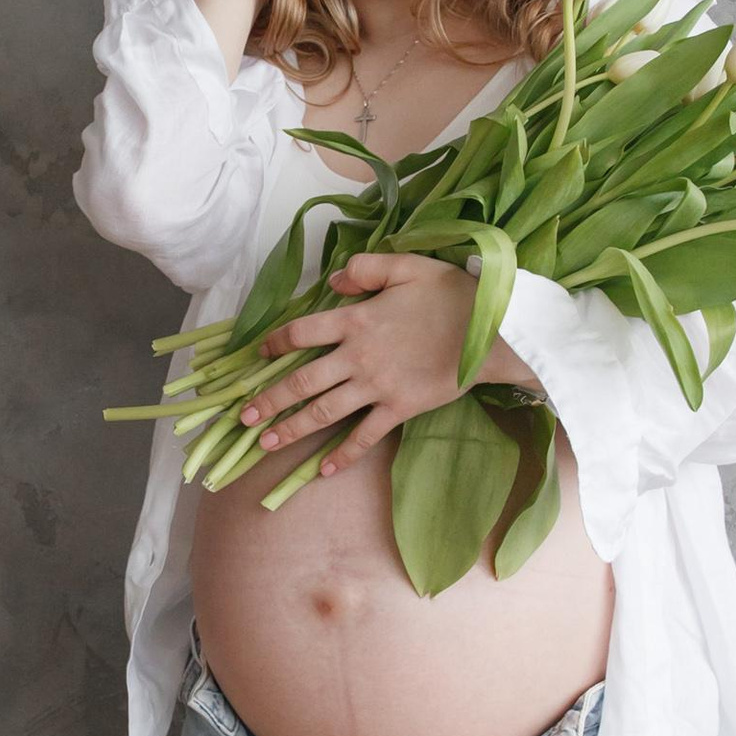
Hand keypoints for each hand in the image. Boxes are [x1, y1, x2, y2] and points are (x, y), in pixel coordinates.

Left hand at [239, 252, 478, 474]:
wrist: (492, 331)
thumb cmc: (452, 294)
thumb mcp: (407, 265)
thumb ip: (365, 269)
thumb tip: (332, 282)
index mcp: (356, 320)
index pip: (302, 332)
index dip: (275, 343)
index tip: (258, 355)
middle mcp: (358, 356)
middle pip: (303, 380)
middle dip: (269, 399)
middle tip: (243, 416)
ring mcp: (377, 386)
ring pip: (324, 411)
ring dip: (292, 428)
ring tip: (265, 443)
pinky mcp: (399, 409)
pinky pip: (365, 436)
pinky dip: (343, 455)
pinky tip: (323, 470)